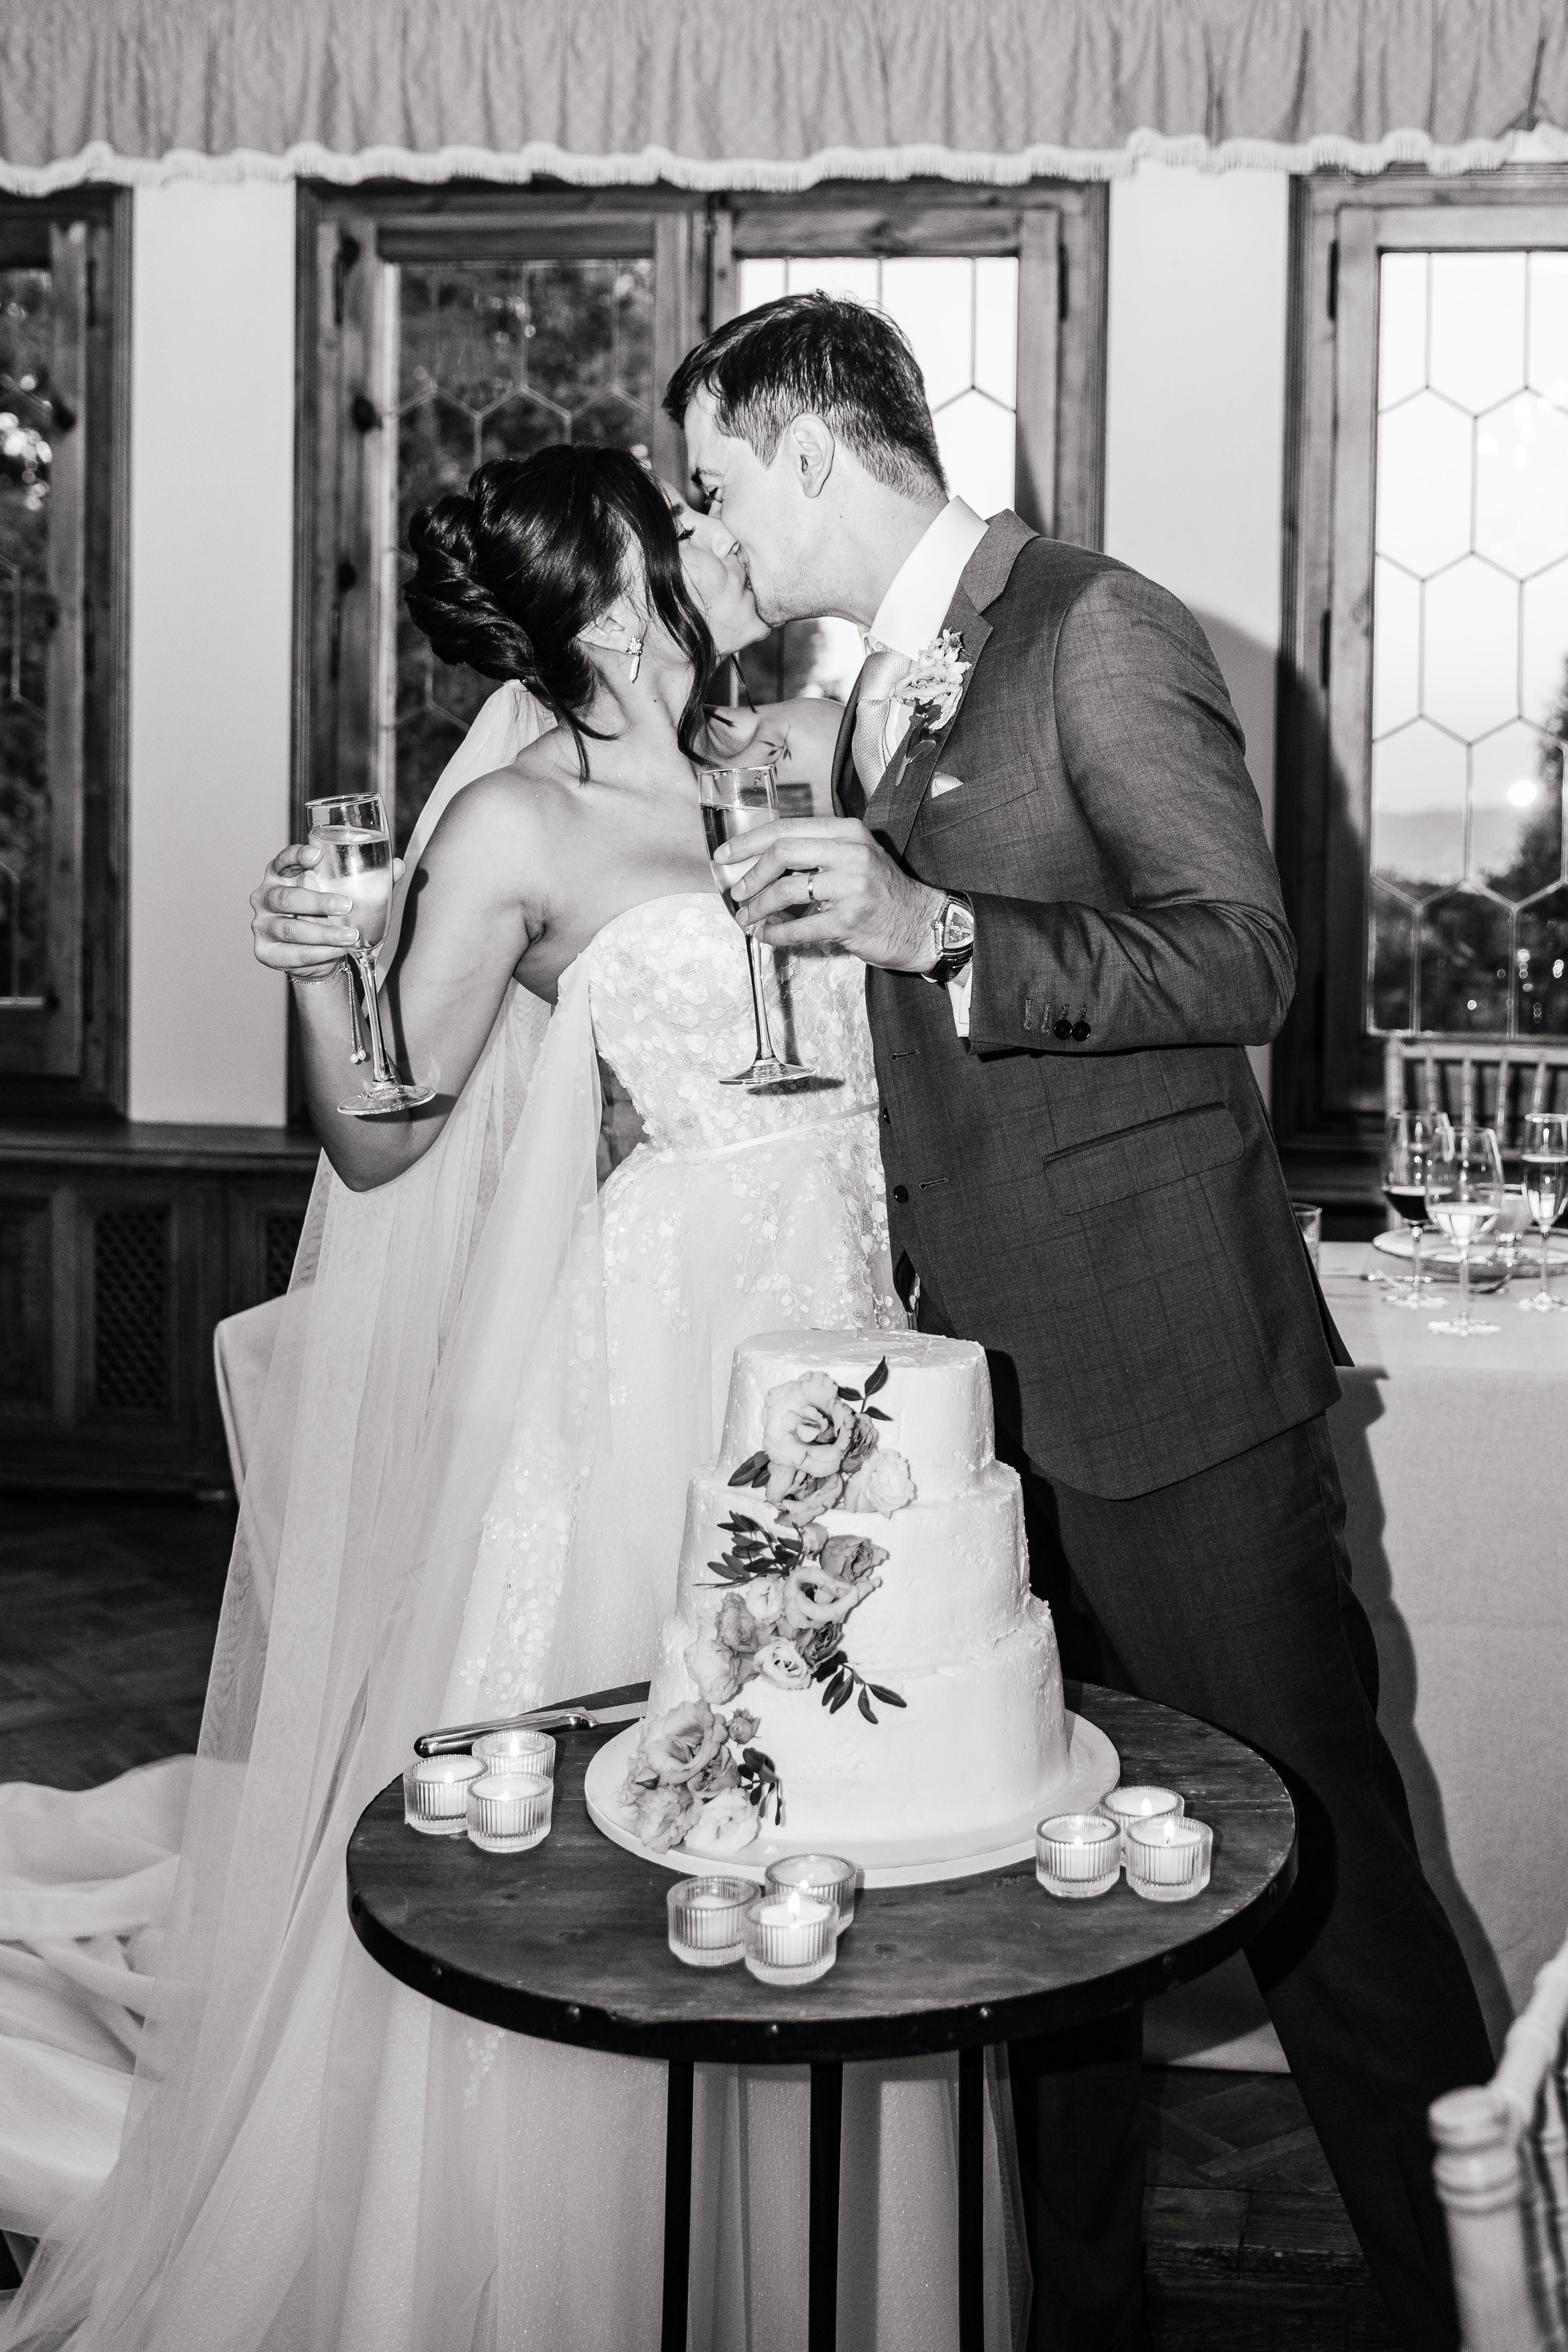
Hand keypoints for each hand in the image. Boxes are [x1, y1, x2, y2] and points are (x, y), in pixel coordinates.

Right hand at [250, 842, 395, 982]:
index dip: (296, 856)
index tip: (317, 855)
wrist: (322, 955)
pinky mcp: (265, 951)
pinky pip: (292, 953)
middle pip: (286, 897)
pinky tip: (337, 951)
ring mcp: (262, 925)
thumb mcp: (347, 895)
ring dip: (323, 933)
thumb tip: (398, 865)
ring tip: (351, 936)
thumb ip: (368, 880)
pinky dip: (317, 953)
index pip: (282, 860)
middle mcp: (265, 897)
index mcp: (282, 875)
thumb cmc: (330, 916)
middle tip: (346, 906)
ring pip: (290, 928)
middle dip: (317, 902)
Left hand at [715, 817, 943, 971]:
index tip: (726, 855)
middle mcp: (850, 853)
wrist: (922, 923)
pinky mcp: (849, 921)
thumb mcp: (856, 856)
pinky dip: (776, 933)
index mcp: (848, 832)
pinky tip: (767, 935)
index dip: (749, 841)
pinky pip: (799, 927)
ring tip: (747, 917)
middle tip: (736, 890)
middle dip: (750, 873)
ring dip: (758, 906)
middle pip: (781, 853)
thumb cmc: (882, 891)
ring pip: (785, 891)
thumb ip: (819, 850)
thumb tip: (764, 858)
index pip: (787, 828)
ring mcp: (851, 887)